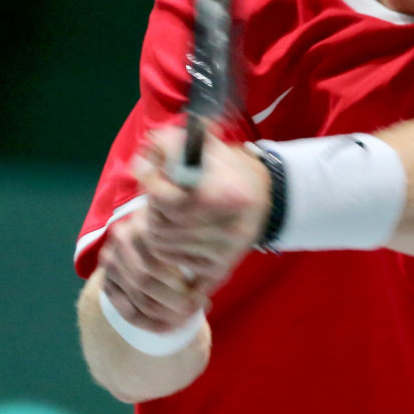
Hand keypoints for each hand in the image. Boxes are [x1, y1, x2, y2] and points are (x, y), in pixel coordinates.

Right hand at [99, 208, 208, 332]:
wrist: (144, 237)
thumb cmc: (178, 236)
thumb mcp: (186, 235)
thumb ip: (197, 253)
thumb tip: (213, 280)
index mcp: (142, 222)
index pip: (158, 260)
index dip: (181, 283)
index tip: (202, 297)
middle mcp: (121, 240)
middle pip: (145, 281)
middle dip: (174, 302)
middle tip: (196, 309)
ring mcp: (111, 263)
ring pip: (138, 298)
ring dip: (165, 316)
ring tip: (187, 319)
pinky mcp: (107, 284)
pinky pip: (127, 312)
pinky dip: (150, 324)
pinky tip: (170, 328)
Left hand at [137, 127, 270, 293]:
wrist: (267, 197)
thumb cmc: (232, 169)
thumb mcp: (208, 147)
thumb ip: (175, 145)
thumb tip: (146, 154)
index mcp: (231, 195)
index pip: (167, 199)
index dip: (151, 183)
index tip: (149, 169)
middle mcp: (231, 229)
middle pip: (160, 224)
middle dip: (152, 205)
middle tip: (159, 192)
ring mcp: (225, 252)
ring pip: (161, 244)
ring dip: (156, 224)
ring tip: (168, 210)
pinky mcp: (219, 269)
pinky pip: (172, 260)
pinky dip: (166, 245)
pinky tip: (177, 230)